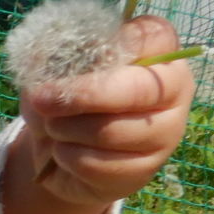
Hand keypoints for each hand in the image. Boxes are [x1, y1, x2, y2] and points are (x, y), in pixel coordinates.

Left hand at [4, 15, 194, 213]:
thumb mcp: (53, 67)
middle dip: (79, 102)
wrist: (60, 148)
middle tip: (40, 104)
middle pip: (133, 96)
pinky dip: (71, 163)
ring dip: (69, 134)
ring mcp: (165, 132)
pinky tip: (67, 158)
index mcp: (156, 47)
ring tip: (56, 132)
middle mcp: (173, 88)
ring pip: (114, 134)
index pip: (153, 42)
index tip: (58, 80)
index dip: (102, 66)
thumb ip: (60, 62)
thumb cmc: (60, 94)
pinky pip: (103, 168)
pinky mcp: (146, 171)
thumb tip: (50, 79)